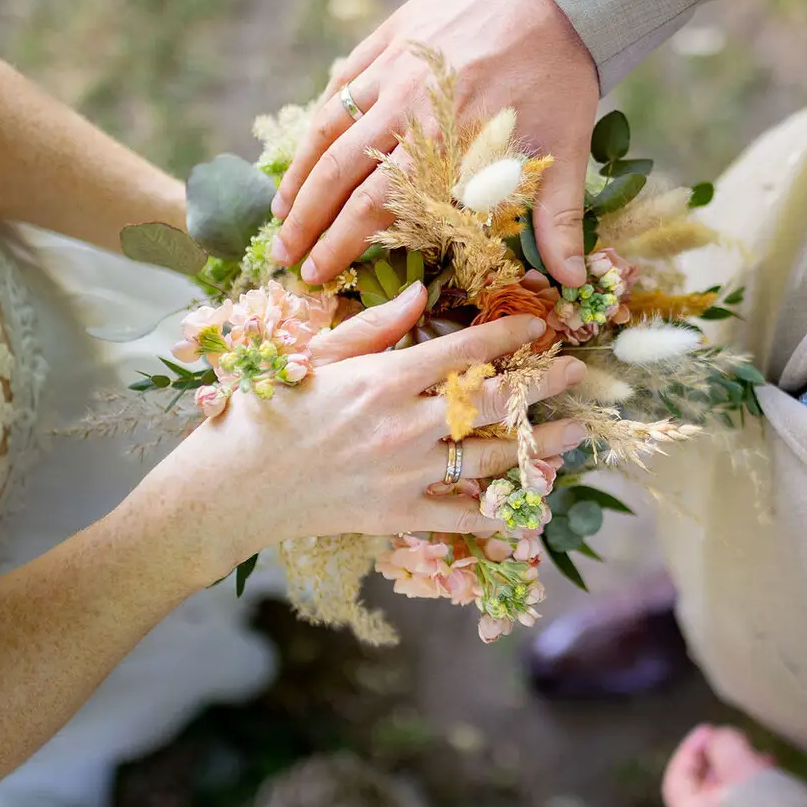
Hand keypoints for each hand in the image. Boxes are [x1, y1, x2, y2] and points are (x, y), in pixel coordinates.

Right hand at [157, 283, 587, 571]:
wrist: (230, 488)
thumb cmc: (266, 410)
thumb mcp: (317, 354)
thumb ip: (375, 325)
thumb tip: (425, 291)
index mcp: (384, 378)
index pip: (465, 349)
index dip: (510, 333)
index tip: (541, 323)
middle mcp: (404, 425)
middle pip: (491, 401)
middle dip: (542, 384)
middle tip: (576, 373)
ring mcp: (405, 474)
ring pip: (491, 457)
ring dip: (539, 445)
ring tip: (573, 434)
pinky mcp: (398, 516)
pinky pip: (464, 514)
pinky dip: (502, 509)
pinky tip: (532, 500)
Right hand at [271, 0, 599, 288]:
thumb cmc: (560, 73)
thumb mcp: (565, 150)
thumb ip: (558, 220)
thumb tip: (570, 280)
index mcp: (442, 147)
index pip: (372, 210)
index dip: (338, 247)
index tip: (316, 275)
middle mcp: (403, 112)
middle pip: (336, 177)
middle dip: (304, 224)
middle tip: (282, 258)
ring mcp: (388, 72)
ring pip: (326, 133)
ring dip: (298, 178)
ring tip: (280, 214)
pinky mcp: (386, 39)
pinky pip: (339, 86)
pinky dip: (317, 122)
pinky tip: (306, 147)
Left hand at [661, 724, 771, 806]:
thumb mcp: (740, 765)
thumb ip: (725, 744)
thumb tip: (721, 738)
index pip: (677, 780)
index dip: (689, 750)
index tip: (710, 730)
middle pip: (704, 792)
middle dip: (720, 761)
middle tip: (739, 741)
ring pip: (730, 803)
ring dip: (742, 775)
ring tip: (765, 758)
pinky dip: (757, 794)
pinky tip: (779, 782)